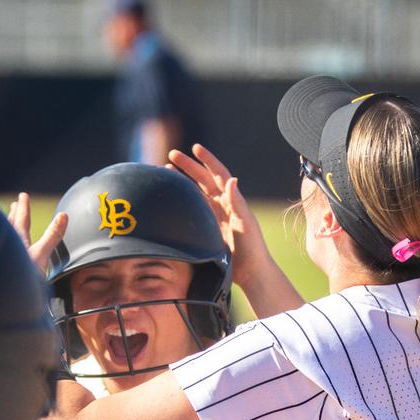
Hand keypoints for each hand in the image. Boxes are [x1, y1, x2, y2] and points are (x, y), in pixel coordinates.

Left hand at [8, 192, 68, 273]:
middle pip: (9, 225)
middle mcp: (5, 245)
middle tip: (13, 205)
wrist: (3, 299)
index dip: (23, 207)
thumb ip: (52, 236)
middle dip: (13, 215)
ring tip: (5, 223)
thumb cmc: (21, 278)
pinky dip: (0, 243)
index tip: (23, 196)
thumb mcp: (41, 255)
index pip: (21, 219)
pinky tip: (0, 249)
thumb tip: (63, 216)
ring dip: (6, 228)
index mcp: (16, 240)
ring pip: (2, 236)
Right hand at [168, 144, 271, 284]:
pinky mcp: (209, 229)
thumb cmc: (252, 247)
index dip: (208, 160)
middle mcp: (224, 205)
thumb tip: (232, 179)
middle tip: (172, 154)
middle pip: (204, 179)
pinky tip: (172, 197)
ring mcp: (215, 216)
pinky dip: (184, 200)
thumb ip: (237, 202)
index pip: (219, 174)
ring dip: (183, 180)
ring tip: (167, 170)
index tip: (195, 148)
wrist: (251, 271)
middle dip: (189, 165)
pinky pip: (194, 209)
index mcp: (233, 200)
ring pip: (196, 192)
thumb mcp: (245, 223)